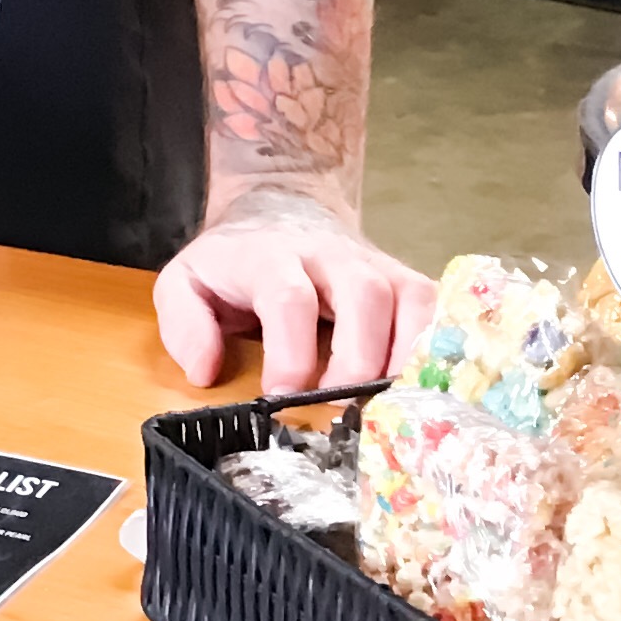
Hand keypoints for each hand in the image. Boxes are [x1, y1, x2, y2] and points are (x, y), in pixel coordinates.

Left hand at [154, 196, 433, 394]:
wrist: (283, 211)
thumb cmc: (234, 264)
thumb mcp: (186, 283)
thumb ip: (184, 324)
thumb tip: (205, 370)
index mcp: (271, 257)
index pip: (288, 296)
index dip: (291, 351)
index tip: (282, 397)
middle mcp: (331, 256)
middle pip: (362, 293)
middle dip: (358, 359)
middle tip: (341, 409)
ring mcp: (376, 265)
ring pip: (410, 299)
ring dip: (405, 357)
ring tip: (387, 405)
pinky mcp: (405, 281)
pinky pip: (436, 309)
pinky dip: (436, 348)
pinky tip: (421, 388)